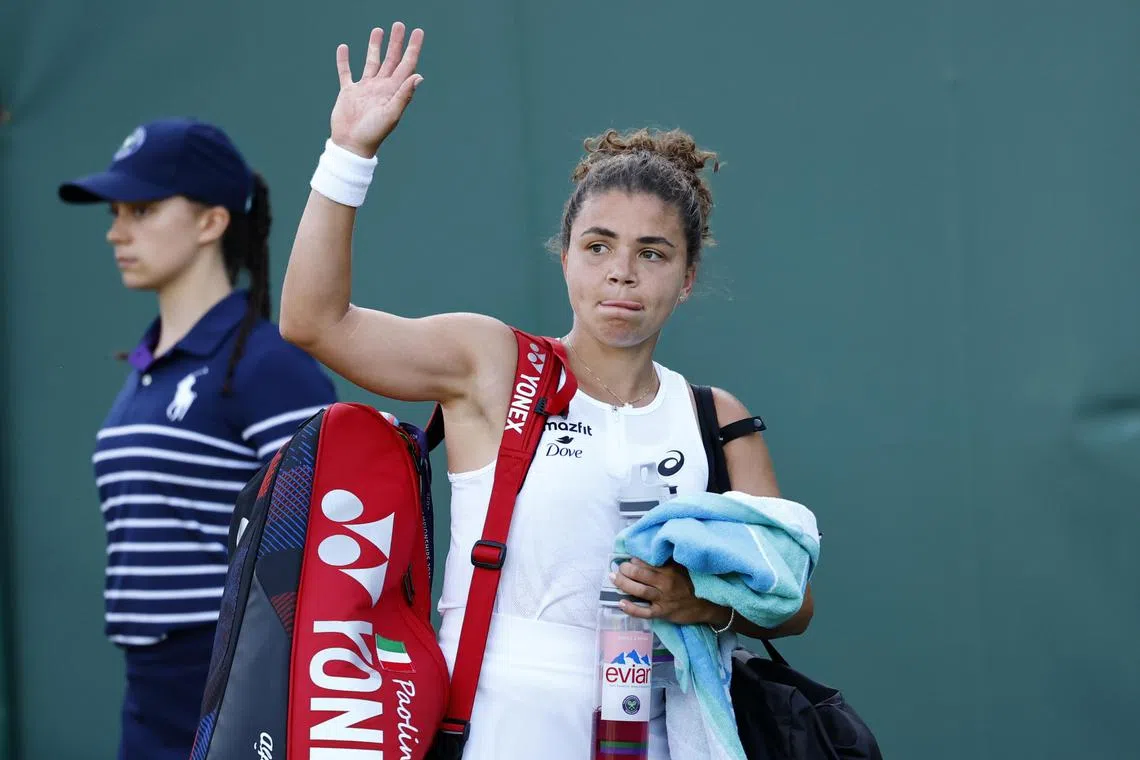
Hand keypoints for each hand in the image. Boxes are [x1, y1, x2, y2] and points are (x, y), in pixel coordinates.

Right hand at [331, 23, 424, 157]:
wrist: (351, 145)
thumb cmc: (373, 133)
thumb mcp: (391, 114)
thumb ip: (404, 94)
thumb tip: (418, 76)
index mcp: (393, 91)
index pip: (406, 65)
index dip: (413, 48)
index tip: (418, 32)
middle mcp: (381, 87)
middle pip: (391, 59)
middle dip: (396, 42)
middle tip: (399, 25)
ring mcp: (365, 89)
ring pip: (371, 62)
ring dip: (375, 46)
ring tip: (378, 30)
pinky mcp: (348, 92)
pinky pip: (346, 72)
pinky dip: (344, 60)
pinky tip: (344, 47)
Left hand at [612, 558, 727, 626]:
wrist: (709, 604)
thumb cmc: (693, 582)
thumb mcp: (682, 566)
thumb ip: (668, 559)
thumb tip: (650, 551)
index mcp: (669, 569)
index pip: (646, 562)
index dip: (633, 560)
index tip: (628, 559)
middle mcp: (665, 582)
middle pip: (638, 574)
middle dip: (624, 569)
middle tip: (618, 568)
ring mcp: (664, 598)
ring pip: (639, 590)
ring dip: (623, 584)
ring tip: (614, 579)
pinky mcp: (663, 612)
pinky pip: (644, 612)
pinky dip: (631, 608)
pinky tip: (621, 603)